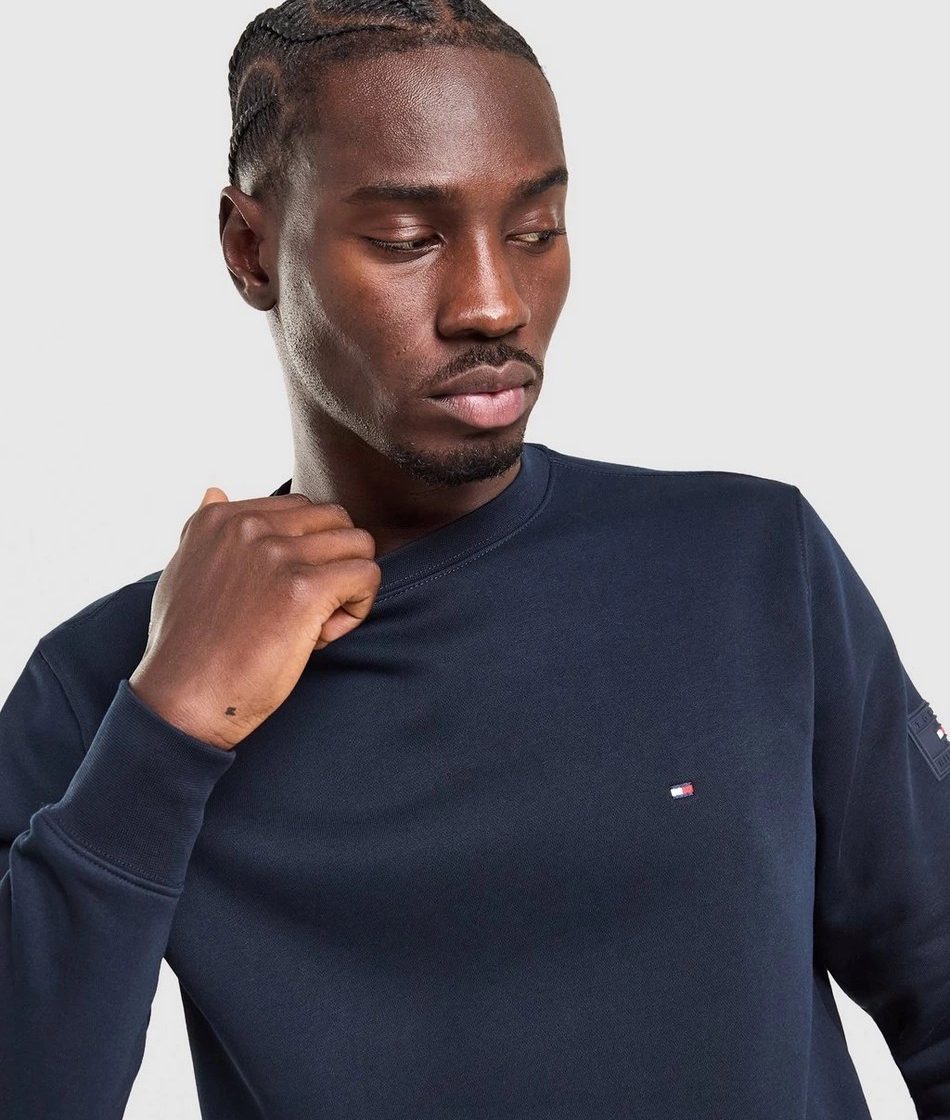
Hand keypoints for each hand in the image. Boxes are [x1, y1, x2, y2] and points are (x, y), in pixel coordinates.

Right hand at [128, 486, 380, 749]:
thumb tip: (215, 491)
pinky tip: (323, 637)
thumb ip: (203, 529)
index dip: (305, 553)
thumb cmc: (185, 646)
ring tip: (314, 625)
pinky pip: (367, 576)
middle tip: (307, 611)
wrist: (181, 700)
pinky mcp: (304, 588)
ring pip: (359, 546)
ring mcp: (277, 554)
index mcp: (222, 518)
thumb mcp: (183, 570)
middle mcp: (249, 526)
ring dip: (348, 587)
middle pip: (337, 521)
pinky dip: (358, 609)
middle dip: (335, 564)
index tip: (280, 594)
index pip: (302, 509)